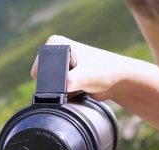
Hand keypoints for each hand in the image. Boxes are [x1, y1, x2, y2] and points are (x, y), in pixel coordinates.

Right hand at [31, 35, 158, 140]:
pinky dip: (67, 97)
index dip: (51, 77)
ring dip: (63, 92)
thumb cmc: (105, 71)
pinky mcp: (65, 78)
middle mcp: (55, 53)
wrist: (118, 81)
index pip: (40, 66)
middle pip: (43, 79)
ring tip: (79, 86)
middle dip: (57, 87)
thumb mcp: (87, 74)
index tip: (72, 77)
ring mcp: (60, 66)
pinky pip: (58, 94)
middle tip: (77, 83)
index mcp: (56, 43)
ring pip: (50, 89)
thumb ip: (74, 80)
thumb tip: (65, 85)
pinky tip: (80, 91)